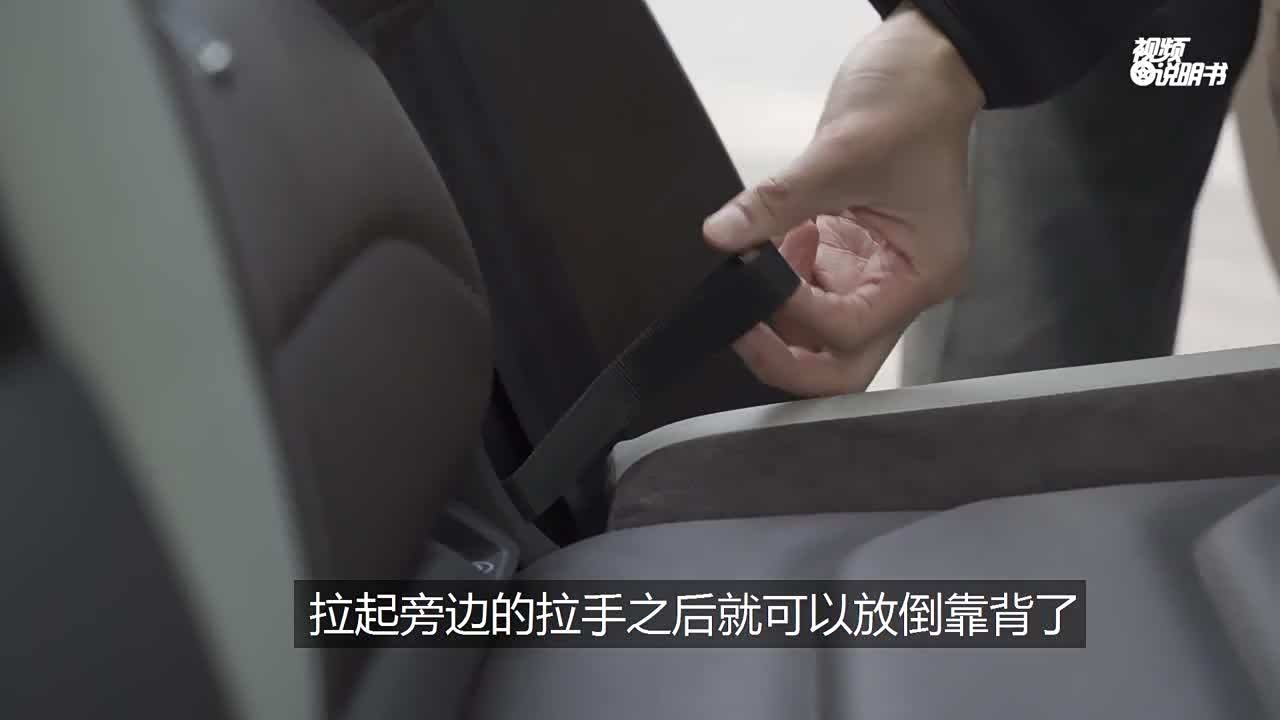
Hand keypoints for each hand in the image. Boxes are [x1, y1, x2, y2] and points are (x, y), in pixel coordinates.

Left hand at [704, 3, 983, 395]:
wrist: (925, 66)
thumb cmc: (912, 104)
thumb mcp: (838, 153)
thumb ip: (775, 203)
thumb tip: (724, 236)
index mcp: (923, 273)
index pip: (851, 331)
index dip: (796, 318)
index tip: (754, 285)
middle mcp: (906, 285)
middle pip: (842, 362)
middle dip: (787, 356)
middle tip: (741, 329)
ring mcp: (879, 272)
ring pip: (822, 336)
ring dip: (780, 316)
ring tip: (755, 267)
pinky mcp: (855, 255)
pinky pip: (811, 292)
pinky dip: (782, 281)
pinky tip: (772, 245)